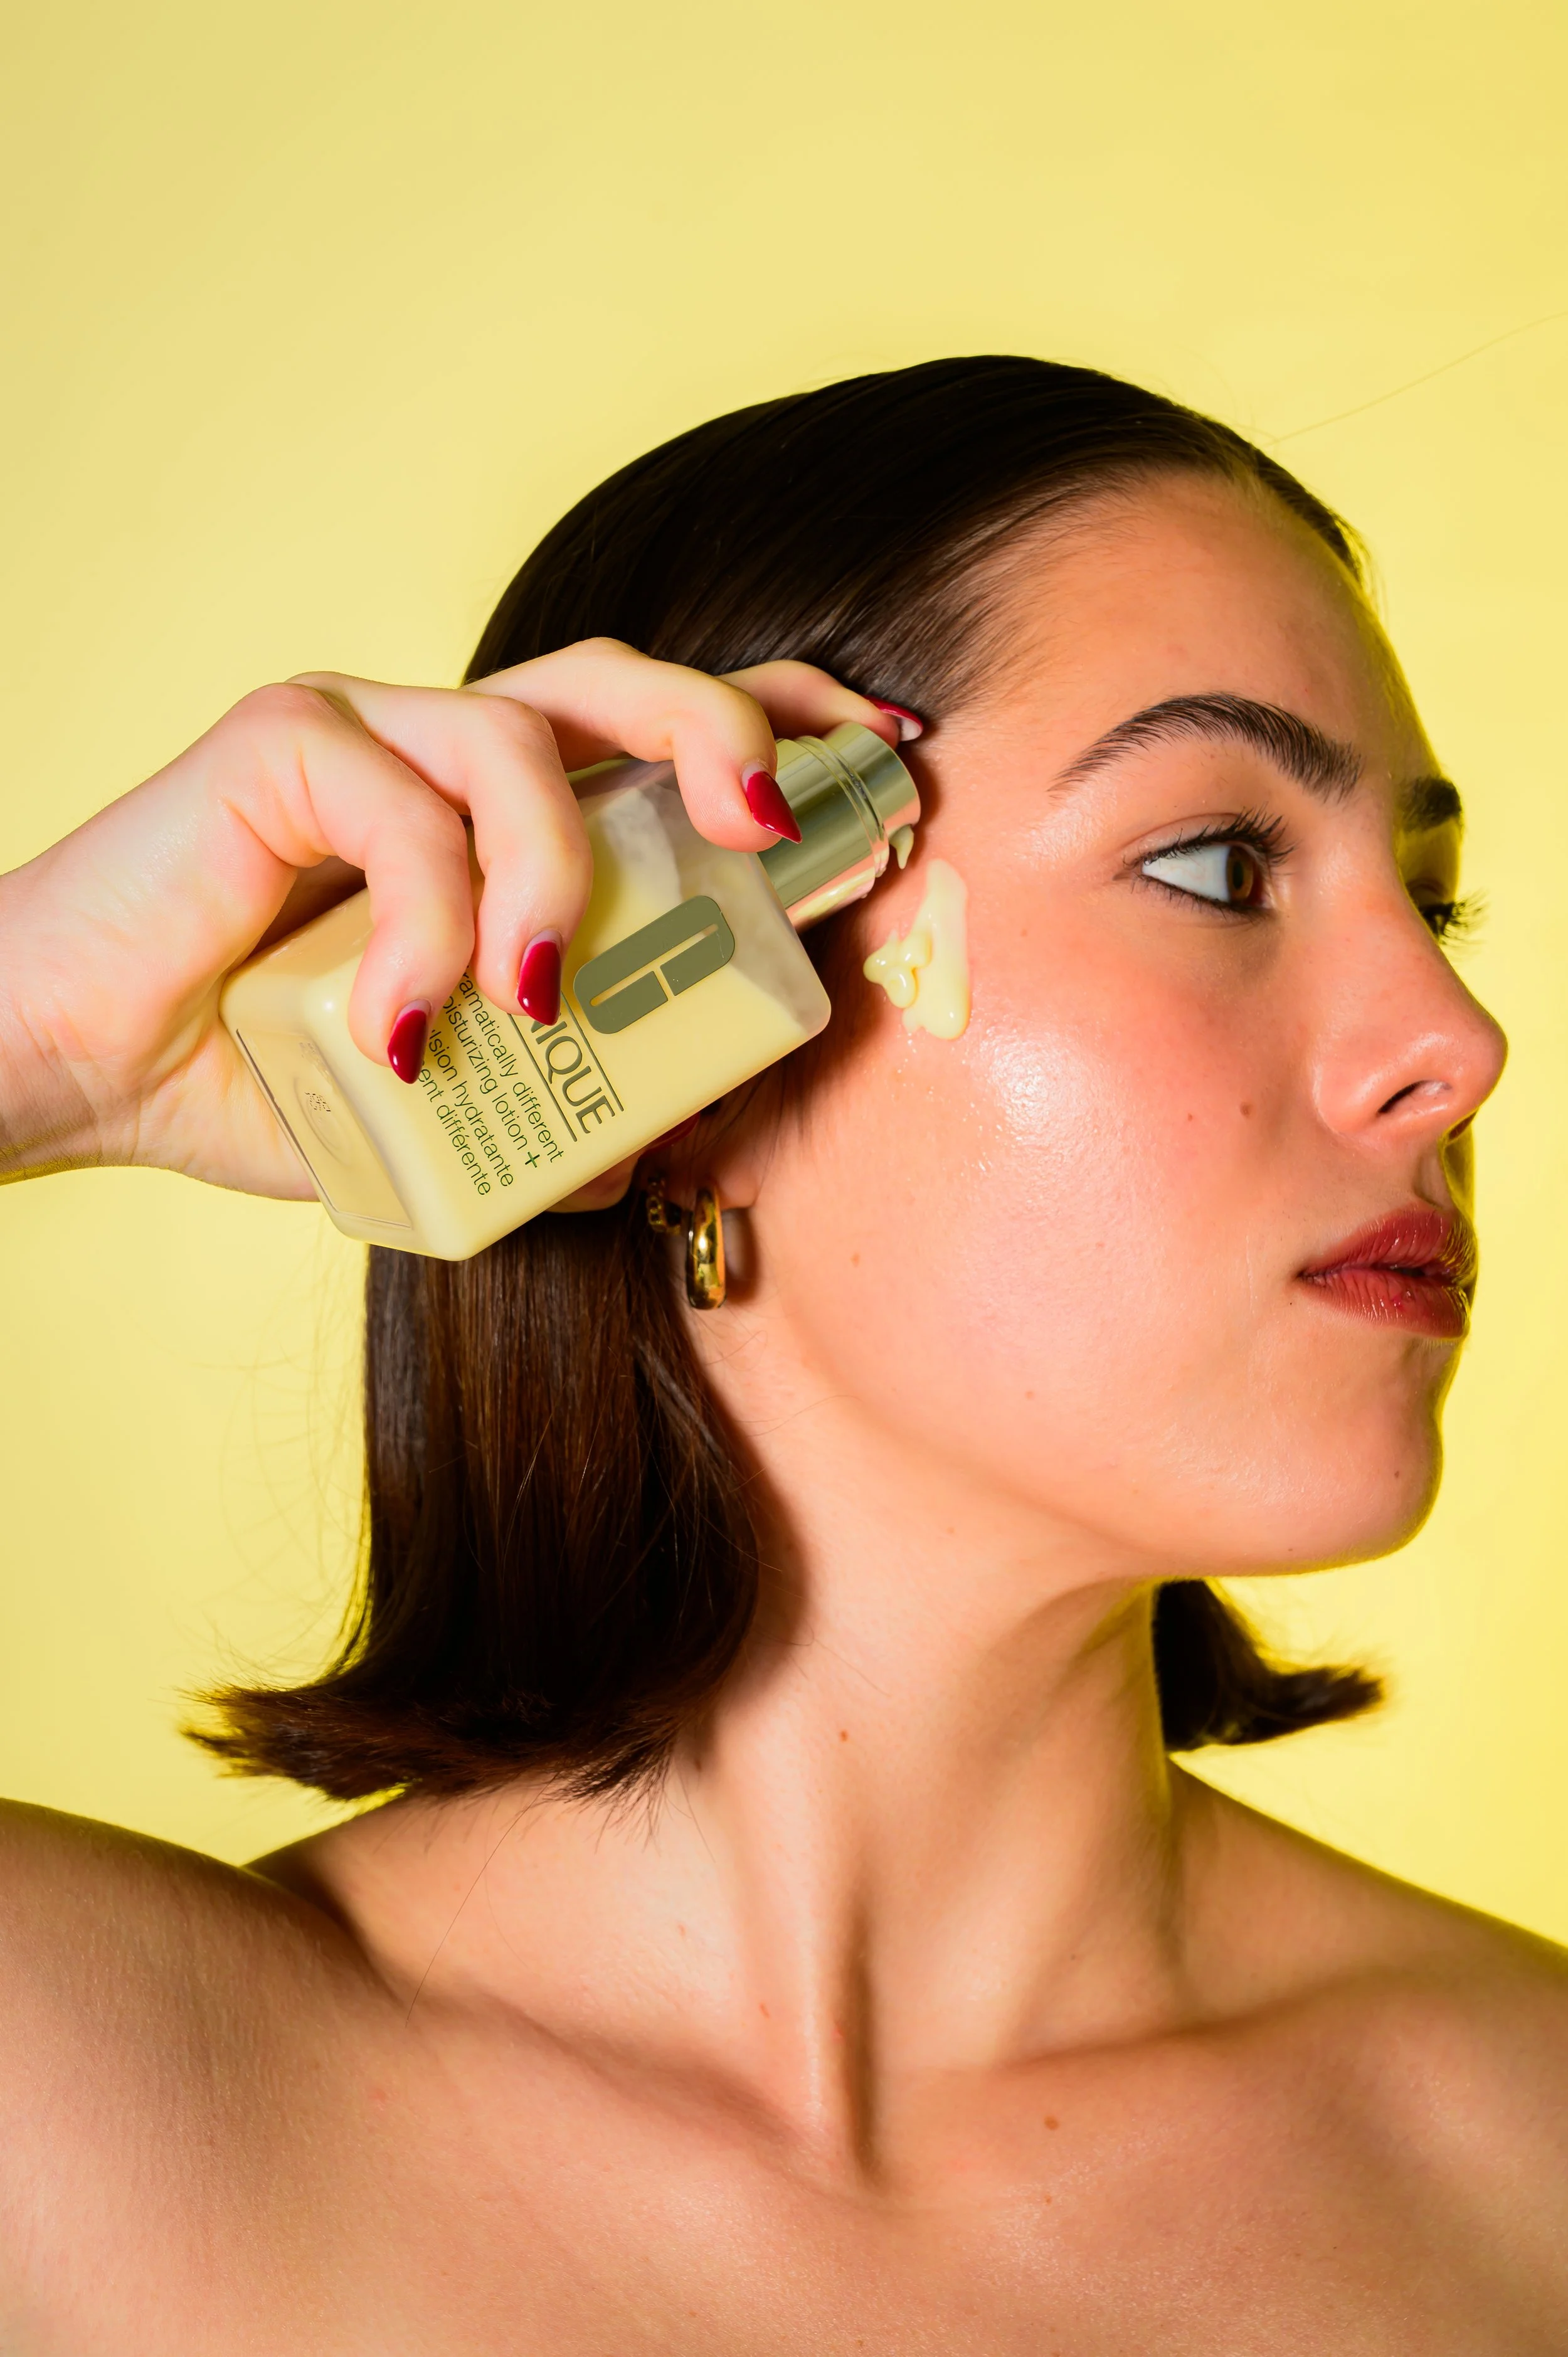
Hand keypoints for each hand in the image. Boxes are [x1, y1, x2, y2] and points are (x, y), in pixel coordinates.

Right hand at [0, 641, 904, 1197]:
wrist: (67, 1068)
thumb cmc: (247, 1071)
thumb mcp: (433, 1109)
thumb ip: (545, 1122)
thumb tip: (656, 1163)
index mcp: (499, 812)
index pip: (660, 735)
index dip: (778, 726)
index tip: (880, 759)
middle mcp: (444, 749)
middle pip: (622, 678)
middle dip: (727, 733)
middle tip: (773, 829)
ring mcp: (365, 733)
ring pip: (521, 737)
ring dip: (557, 875)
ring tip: (537, 999)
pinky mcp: (282, 744)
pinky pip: (401, 811)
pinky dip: (426, 924)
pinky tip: (403, 1025)